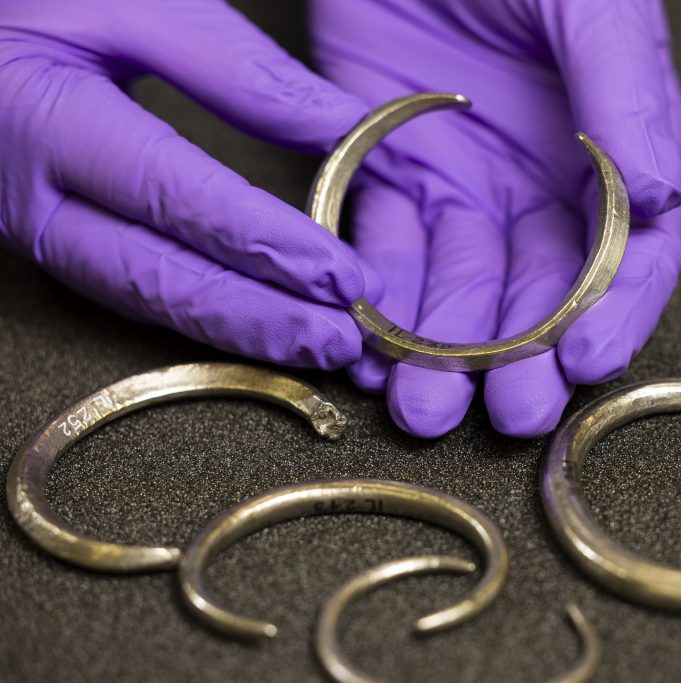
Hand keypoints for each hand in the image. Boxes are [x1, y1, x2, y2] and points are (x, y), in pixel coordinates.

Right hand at [0, 0, 378, 368]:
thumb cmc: (44, 3)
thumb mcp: (132, 6)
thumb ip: (234, 66)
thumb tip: (339, 121)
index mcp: (45, 116)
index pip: (177, 198)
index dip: (266, 245)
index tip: (341, 277)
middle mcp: (28, 194)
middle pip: (159, 277)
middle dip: (260, 319)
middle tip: (342, 341)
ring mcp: (31, 230)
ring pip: (145, 300)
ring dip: (238, 332)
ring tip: (316, 346)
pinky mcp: (50, 243)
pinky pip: (133, 292)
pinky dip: (204, 316)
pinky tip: (260, 326)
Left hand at [310, 0, 680, 436]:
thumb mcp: (591, 1)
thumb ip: (629, 93)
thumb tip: (666, 195)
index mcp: (610, 149)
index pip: (633, 255)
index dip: (615, 314)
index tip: (585, 361)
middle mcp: (542, 183)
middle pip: (543, 294)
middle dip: (524, 358)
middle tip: (504, 412)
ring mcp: (466, 185)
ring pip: (460, 290)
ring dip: (444, 353)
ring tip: (423, 405)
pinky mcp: (388, 173)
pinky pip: (384, 252)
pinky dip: (377, 302)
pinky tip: (369, 348)